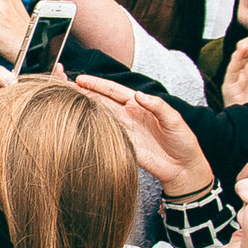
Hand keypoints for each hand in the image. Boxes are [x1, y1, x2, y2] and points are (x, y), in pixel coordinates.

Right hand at [74, 74, 211, 194]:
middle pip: (101, 101)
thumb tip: (140, 95)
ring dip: (83, 109)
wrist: (182, 167)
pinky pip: (103, 135)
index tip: (80, 80)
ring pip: (98, 116)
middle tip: (64, 87)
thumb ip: (158, 106)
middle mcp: (128, 115)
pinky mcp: (122, 145)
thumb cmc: (182, 141)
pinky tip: (77, 124)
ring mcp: (123, 130)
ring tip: (66, 102)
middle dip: (83, 93)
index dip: (97, 85)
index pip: (113, 91)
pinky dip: (90, 129)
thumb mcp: (174, 119)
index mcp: (139, 104)